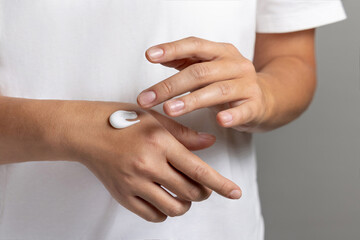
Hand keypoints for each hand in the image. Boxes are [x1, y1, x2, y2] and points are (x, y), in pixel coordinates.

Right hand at [55, 101, 240, 221]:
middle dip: (203, 192)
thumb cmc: (122, 121)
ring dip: (185, 204)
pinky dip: (165, 211)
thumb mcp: (156, 120)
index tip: (235, 193)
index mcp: (160, 143)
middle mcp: (148, 165)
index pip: (198, 170)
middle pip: (190, 192)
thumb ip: (185, 135)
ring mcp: (134, 183)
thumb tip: (210, 144)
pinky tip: (164, 199)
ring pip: (174, 208)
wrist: (86, 132)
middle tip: (202, 187)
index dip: (221, 184)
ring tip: (183, 194)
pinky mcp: (123, 196)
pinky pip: (152, 215)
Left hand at [137, 36, 272, 131]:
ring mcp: (247, 85)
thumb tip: (157, 56)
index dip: (172, 49)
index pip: (195, 45)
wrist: (266, 97)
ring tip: (170, 110)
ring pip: (218, 90)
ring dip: (191, 101)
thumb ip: (186, 61)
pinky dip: (232, 116)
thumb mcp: (209, 68)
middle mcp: (235, 64)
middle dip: (170, 86)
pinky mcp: (255, 105)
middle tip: (147, 98)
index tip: (150, 55)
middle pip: (200, 72)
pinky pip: (244, 110)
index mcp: (221, 52)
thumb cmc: (229, 83)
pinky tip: (220, 121)